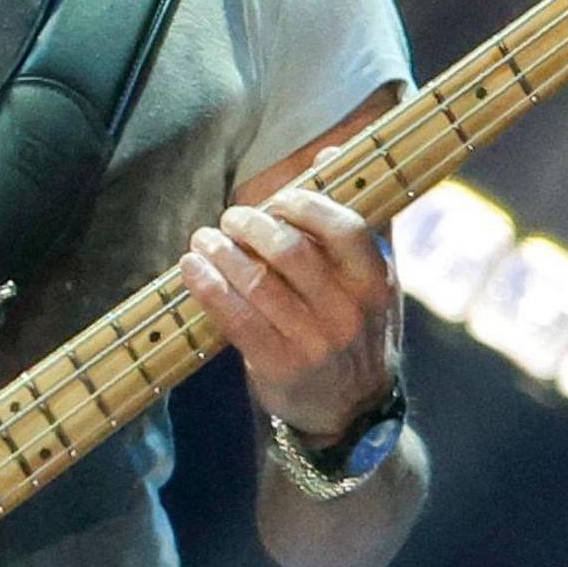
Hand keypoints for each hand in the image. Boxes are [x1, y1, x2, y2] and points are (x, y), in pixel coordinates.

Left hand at [179, 155, 395, 440]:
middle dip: (251, 225)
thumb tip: (330, 154)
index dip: (302, 204)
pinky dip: (206, 286)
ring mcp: (313, 342)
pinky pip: (234, 316)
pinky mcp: (278, 366)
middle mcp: (348, 312)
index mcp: (376, 283)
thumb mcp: (375, 282)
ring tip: (203, 239)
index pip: (343, 227)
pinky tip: (191, 268)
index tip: (276, 200)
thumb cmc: (356, 332)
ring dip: (220, 252)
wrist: (350, 412)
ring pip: (257, 282)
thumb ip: (358, 220)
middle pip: (290, 250)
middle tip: (230, 219)